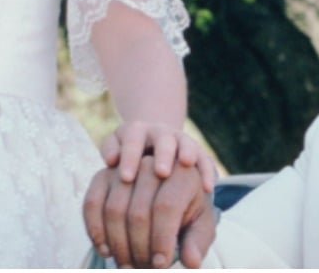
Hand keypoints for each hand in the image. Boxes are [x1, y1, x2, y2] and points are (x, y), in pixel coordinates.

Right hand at [83, 156, 216, 268]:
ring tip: (129, 266)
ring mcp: (124, 167)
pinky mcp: (103, 175)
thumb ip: (198, 242)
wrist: (166, 194)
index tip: (161, 265)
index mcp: (183, 173)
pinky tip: (107, 252)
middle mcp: (151, 163)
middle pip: (138, 211)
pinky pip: (92, 204)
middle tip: (144, 269)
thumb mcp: (201, 226)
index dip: (161, 239)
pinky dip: (96, 232)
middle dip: (139, 248)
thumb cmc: (187, 213)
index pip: (166, 206)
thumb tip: (192, 262)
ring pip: (114, 209)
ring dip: (119, 245)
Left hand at [101, 121, 217, 192]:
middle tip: (160, 172)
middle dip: (162, 155)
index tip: (126, 178)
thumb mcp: (116, 149)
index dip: (130, 157)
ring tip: (187, 164)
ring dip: (186, 153)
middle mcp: (159, 133)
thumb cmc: (128, 156)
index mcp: (136, 132)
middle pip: (162, 139)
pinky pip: (204, 158)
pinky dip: (206, 171)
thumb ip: (111, 150)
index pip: (132, 140)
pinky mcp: (197, 151)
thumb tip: (110, 160)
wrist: (151, 145)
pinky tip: (208, 187)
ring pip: (185, 143)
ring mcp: (180, 140)